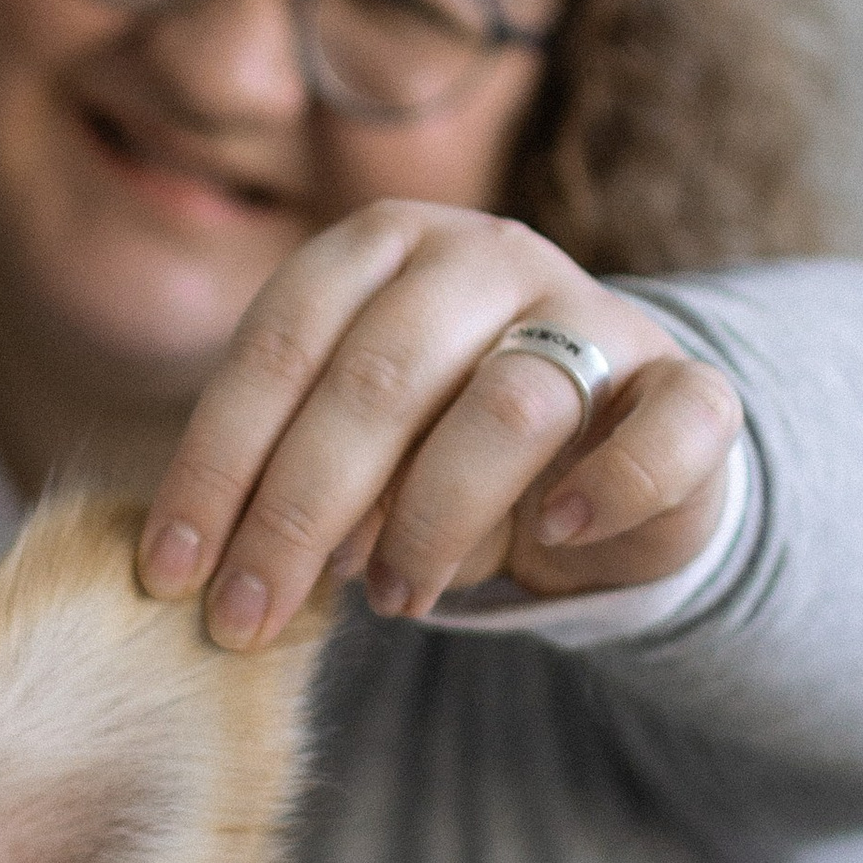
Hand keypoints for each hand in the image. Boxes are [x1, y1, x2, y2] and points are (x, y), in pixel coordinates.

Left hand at [136, 203, 742, 649]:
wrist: (605, 454)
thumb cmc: (437, 446)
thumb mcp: (347, 443)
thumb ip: (285, 470)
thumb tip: (200, 568)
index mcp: (382, 246)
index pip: (280, 345)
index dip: (217, 464)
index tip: (171, 573)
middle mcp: (488, 256)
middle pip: (379, 378)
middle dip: (298, 513)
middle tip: (252, 616)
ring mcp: (599, 314)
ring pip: (508, 404)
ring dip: (430, 520)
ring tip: (390, 599)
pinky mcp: (690, 385)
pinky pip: (667, 427)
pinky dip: (611, 487)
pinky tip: (557, 538)